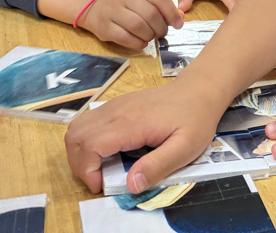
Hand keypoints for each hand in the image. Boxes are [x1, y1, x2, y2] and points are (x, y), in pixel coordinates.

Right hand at [65, 79, 225, 193]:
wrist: (199, 90)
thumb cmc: (194, 119)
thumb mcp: (185, 148)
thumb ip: (157, 166)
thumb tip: (130, 184)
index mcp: (132, 122)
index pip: (91, 144)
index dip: (88, 170)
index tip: (102, 185)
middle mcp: (117, 110)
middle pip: (76, 135)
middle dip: (79, 164)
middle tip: (98, 180)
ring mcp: (115, 105)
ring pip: (77, 126)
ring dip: (79, 152)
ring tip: (98, 168)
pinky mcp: (116, 104)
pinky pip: (88, 121)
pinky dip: (86, 141)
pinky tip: (106, 151)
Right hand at [80, 0, 183, 49]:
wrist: (96, 6)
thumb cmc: (127, 3)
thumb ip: (163, 6)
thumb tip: (180, 18)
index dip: (172, 13)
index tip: (178, 24)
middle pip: (150, 14)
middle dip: (161, 28)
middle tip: (161, 33)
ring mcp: (112, 10)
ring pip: (138, 26)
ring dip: (150, 36)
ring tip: (151, 37)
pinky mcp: (104, 27)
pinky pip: (125, 38)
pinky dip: (138, 43)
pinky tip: (142, 42)